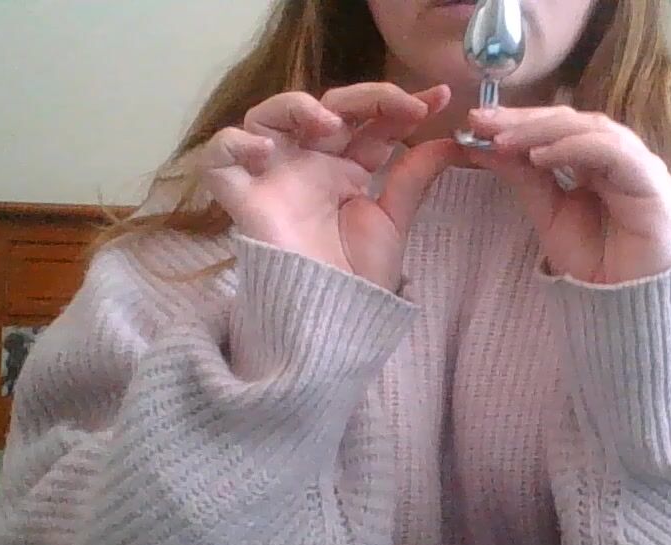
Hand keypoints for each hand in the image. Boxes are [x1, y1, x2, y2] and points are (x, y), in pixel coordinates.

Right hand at [198, 83, 463, 289]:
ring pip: (266, 116)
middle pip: (325, 106)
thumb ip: (415, 176)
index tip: (440, 98)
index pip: (367, 121)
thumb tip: (453, 142)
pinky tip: (265, 151)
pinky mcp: (241, 198)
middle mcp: (306, 164)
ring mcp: (272, 176)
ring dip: (296, 106)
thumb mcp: (393, 219)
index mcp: (343, 168)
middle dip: (366, 97)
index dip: (399, 104)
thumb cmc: (358, 277)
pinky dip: (233, 143)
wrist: (332, 321)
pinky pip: (217, 159)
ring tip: (329, 123)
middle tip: (403, 105)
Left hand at [465, 107, 670, 284]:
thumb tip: (483, 146)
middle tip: (482, 122)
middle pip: (572, 120)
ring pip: (592, 129)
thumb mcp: (548, 214)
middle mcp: (622, 156)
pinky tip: (540, 156)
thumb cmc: (594, 262)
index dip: (518, 120)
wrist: (626, 304)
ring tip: (504, 141)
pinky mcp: (653, 184)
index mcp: (599, 160)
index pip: (558, 125)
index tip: (476, 122)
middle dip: (525, 119)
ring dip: (544, 131)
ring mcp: (641, 166)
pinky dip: (574, 149)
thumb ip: (523, 178)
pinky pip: (613, 153)